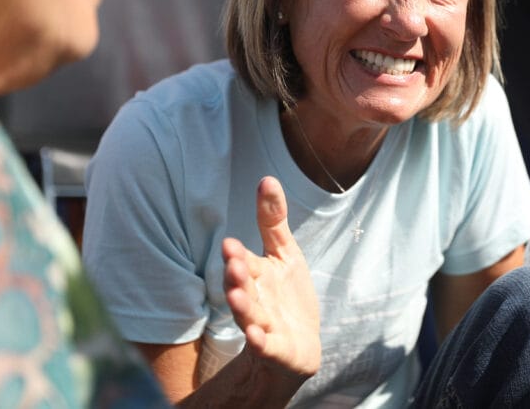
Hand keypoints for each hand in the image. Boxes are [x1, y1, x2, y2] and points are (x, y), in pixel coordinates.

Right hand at [222, 176, 320, 379]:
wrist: (299, 343)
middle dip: (235, 277)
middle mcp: (254, 300)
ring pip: (249, 316)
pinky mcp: (277, 349)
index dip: (236, 255)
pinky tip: (257, 337)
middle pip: (242, 287)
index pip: (242, 262)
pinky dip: (261, 342)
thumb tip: (266, 178)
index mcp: (255, 275)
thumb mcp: (284, 253)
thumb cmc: (287, 295)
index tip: (230, 244)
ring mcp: (264, 326)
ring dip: (242, 307)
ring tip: (235, 296)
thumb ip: (272, 220)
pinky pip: (267, 346)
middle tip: (232, 263)